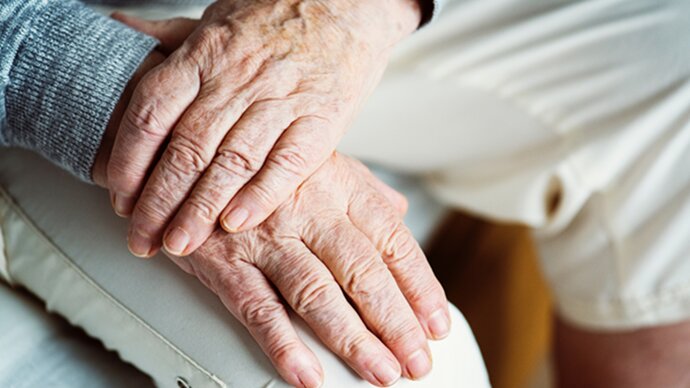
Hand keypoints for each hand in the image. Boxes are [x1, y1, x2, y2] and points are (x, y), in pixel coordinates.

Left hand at [106, 0, 421, 257]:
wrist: (347, 6)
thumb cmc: (279, 16)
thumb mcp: (215, 18)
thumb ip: (169, 37)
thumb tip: (122, 30)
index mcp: (204, 56)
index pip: (152, 114)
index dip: (129, 161)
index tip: (121, 199)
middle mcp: (237, 80)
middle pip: (187, 149)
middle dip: (158, 202)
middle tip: (143, 239)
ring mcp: (280, 101)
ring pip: (231, 163)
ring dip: (200, 210)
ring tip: (180, 245)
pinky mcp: (320, 120)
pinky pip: (286, 164)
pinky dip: (260, 196)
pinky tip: (237, 224)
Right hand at [169, 153, 449, 386]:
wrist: (188, 154)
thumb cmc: (260, 164)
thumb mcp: (317, 160)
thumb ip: (361, 189)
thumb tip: (400, 211)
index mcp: (338, 186)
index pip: (392, 240)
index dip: (420, 285)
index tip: (436, 322)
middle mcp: (308, 210)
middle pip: (363, 273)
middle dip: (396, 322)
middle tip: (417, 360)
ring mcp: (265, 236)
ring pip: (317, 295)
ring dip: (352, 340)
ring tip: (381, 372)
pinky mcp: (225, 261)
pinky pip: (258, 308)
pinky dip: (283, 345)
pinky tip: (308, 374)